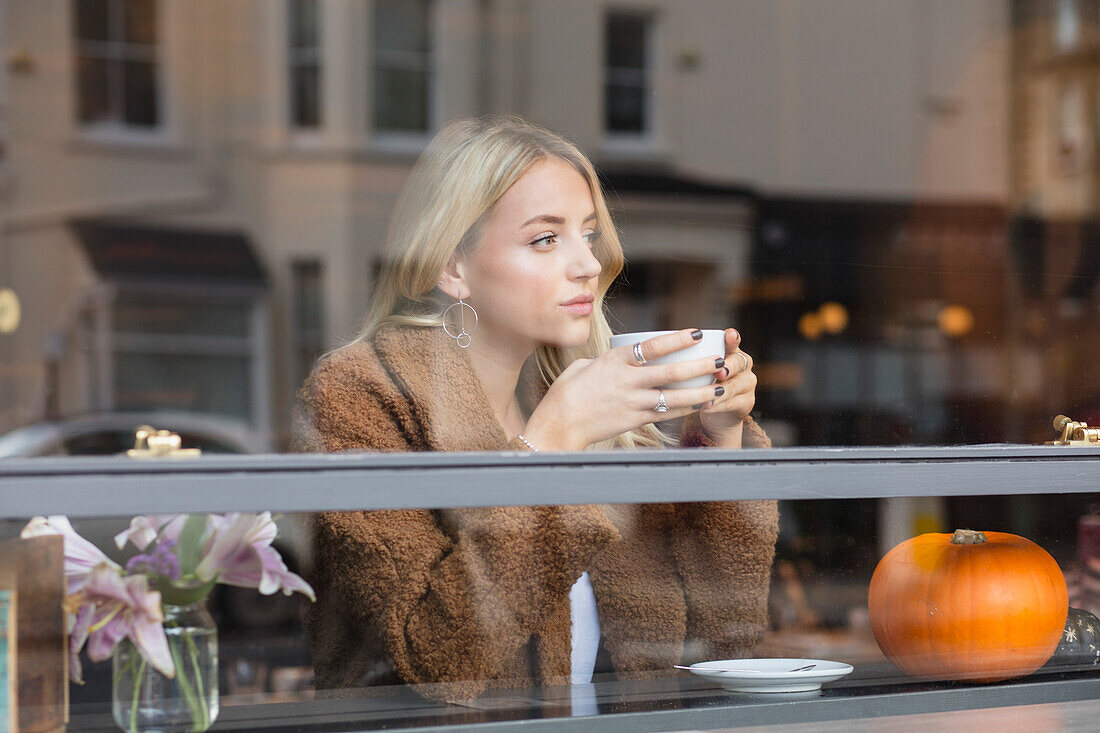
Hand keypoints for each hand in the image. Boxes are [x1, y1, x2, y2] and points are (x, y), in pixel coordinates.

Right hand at [523, 329, 727, 449]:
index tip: (696, 333)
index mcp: (614, 361)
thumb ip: (606, 361)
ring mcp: (632, 402)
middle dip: (699, 366)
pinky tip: (701, 405)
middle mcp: (627, 381)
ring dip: (700, 391)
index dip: (676, 339)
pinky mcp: (634, 421)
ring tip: (720, 387)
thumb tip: (619, 359)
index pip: (652, 347)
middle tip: (719, 360)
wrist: (559, 424)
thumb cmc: (566, 393)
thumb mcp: (583, 366)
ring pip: (674, 397)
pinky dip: (685, 409)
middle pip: (671, 372)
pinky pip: (666, 414)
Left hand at [699, 328, 755, 439]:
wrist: (715, 413)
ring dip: (718, 391)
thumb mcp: (695, 371)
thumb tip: (668, 351)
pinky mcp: (747, 402)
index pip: (733, 341)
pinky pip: (733, 403)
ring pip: (733, 385)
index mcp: (731, 351)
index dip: (733, 338)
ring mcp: (747, 383)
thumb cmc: (702, 385)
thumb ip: (690, 361)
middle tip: (719, 373)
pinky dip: (718, 405)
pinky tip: (706, 406)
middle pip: (738, 362)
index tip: (729, 335)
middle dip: (729, 367)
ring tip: (704, 397)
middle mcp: (743, 364)